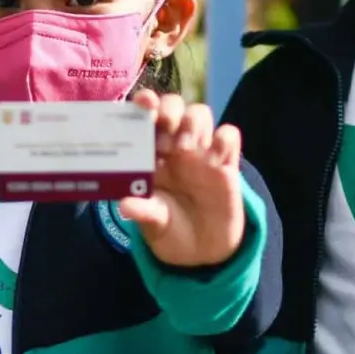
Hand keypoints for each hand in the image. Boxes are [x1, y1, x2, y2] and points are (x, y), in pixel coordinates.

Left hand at [118, 89, 245, 267]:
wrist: (202, 250)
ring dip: (192, 122)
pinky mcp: (226, 163)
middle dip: (169, 109)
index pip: (146, 115)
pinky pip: (229, 135)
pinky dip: (223, 139)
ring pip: (200, 113)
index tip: (145, 103)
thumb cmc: (170, 228)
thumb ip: (143, 211)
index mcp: (150, 152)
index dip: (146, 103)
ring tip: (184, 148)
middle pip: (174, 106)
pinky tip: (214, 160)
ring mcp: (201, 151)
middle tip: (164, 128)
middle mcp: (174, 145)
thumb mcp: (154, 223)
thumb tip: (124, 205)